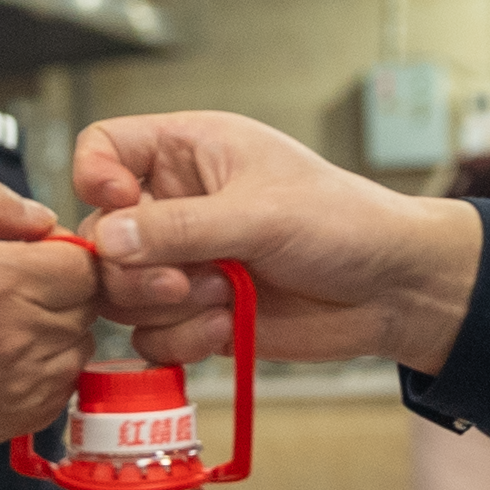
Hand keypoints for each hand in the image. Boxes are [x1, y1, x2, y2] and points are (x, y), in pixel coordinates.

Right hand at [0, 182, 98, 446]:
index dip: (65, 252)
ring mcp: (23, 381)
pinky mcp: (16, 417)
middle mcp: (22, 333)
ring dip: (60, 329)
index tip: (32, 253)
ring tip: (10, 322)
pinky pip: (64, 385)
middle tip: (17, 286)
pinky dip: (48, 368)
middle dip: (64, 287)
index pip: (84, 263)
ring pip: (81, 344)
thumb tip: (42, 217)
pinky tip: (7, 357)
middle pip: (89, 303)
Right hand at [74, 112, 483, 373]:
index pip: (103, 148)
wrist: (393, 290)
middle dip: (134, 268)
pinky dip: (181, 340)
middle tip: (183, 281)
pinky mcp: (197, 313)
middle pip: (99, 235)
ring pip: (119, 292)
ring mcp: (184, 262)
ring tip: (221, 298)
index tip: (119, 207)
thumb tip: (104, 240)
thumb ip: (180, 227)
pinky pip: (150, 336)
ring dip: (163, 307)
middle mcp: (177, 205)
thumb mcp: (261, 213)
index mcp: (188, 152)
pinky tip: (226, 327)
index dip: (96, 179)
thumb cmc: (345, 224)